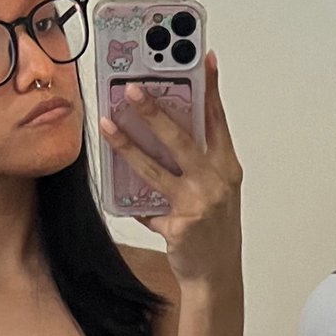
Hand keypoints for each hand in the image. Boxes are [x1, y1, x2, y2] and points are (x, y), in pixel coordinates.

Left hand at [99, 50, 241, 285]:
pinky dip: (129, 196)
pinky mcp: (179, 225)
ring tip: (108, 125)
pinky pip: (146, 204)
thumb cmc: (214, 230)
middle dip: (155, 111)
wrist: (216, 276)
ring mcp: (197, 204)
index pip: (217, 120)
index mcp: (227, 168)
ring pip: (155, 168)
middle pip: (182, 138)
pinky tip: (113, 183)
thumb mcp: (215, 190)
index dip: (210, 89)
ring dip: (127, 144)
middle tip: (134, 89)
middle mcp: (216, 182)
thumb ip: (196, 163)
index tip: (204, 60)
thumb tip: (162, 134)